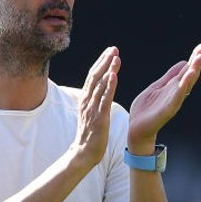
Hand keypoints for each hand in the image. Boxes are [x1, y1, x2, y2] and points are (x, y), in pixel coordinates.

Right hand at [71, 46, 119, 166]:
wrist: (84, 152)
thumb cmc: (90, 132)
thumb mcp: (90, 111)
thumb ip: (94, 98)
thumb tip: (99, 87)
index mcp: (85, 98)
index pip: (92, 75)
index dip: (100, 62)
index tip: (109, 50)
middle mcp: (87, 101)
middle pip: (95, 76)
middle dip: (104, 61)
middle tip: (114, 48)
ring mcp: (92, 109)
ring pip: (100, 85)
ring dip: (108, 70)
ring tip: (116, 57)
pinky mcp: (99, 118)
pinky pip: (104, 100)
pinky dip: (109, 87)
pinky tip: (114, 76)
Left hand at [127, 43, 200, 149]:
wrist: (136, 128)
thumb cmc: (146, 109)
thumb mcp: (157, 86)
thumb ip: (170, 76)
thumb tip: (184, 62)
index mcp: (173, 87)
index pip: (186, 70)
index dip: (194, 58)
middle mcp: (176, 93)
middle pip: (189, 75)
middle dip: (196, 62)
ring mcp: (173, 102)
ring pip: (186, 85)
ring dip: (193, 72)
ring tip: (199, 59)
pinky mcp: (167, 110)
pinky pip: (176, 97)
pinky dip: (182, 88)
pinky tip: (186, 78)